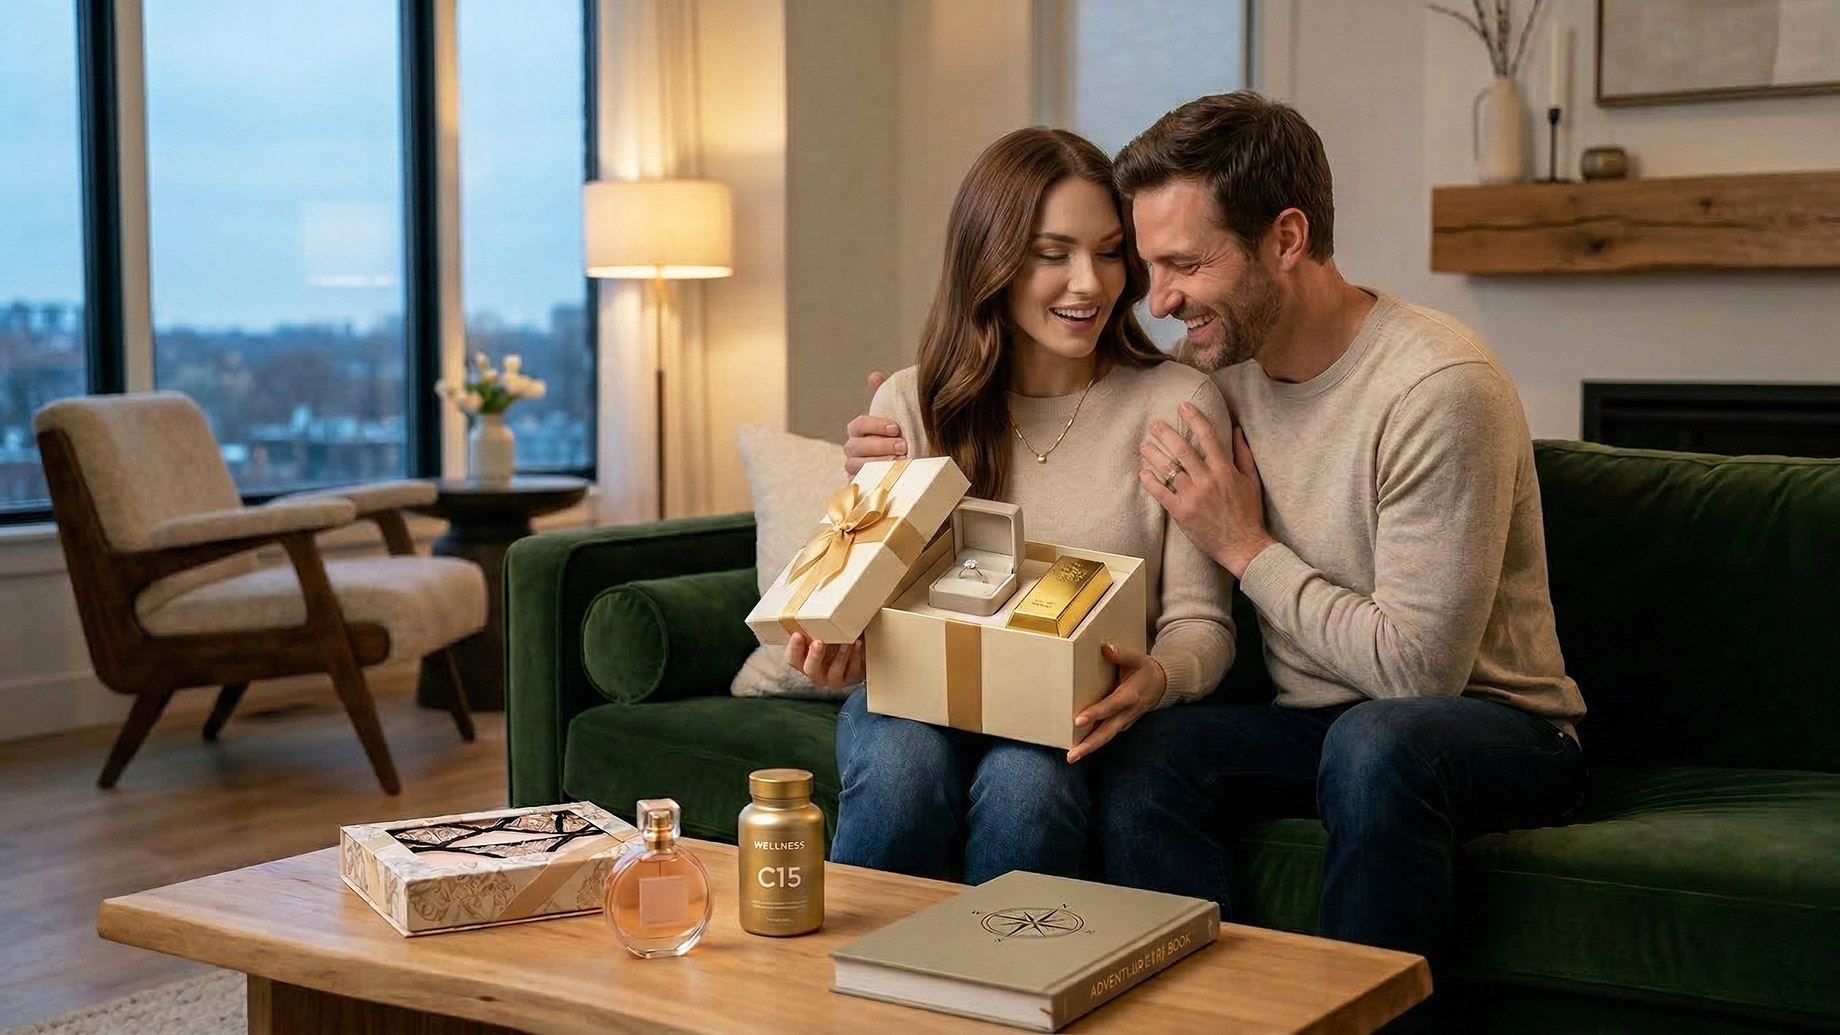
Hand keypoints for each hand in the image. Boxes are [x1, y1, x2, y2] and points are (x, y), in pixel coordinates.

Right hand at [786, 632, 865, 688]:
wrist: (854, 656)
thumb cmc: (831, 642)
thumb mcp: (819, 636)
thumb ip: (814, 627)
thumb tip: (813, 601)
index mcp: (803, 662)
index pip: (793, 658)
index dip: (794, 648)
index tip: (797, 635)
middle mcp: (817, 673)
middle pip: (811, 669)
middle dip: (815, 656)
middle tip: (818, 643)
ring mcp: (835, 678)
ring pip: (835, 672)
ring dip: (841, 656)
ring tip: (846, 642)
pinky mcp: (852, 677)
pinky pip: (854, 668)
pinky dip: (857, 655)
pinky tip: (859, 642)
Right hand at [843, 370, 906, 476]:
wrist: (906, 463)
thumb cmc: (897, 437)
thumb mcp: (892, 415)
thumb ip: (883, 395)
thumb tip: (874, 376)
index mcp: (858, 431)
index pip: (858, 425)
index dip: (876, 425)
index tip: (896, 428)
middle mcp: (852, 450)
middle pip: (856, 447)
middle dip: (880, 445)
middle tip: (903, 446)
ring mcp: (854, 469)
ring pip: (857, 466)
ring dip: (879, 463)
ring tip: (899, 462)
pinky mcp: (860, 487)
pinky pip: (862, 486)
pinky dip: (875, 482)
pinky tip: (892, 480)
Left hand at [1066, 643, 1166, 762]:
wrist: (1162, 685)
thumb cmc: (1145, 670)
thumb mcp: (1137, 658)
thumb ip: (1121, 654)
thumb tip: (1105, 648)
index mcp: (1130, 695)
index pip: (1111, 706)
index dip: (1095, 714)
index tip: (1078, 721)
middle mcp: (1127, 713)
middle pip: (1107, 732)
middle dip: (1089, 745)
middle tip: (1072, 755)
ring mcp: (1124, 721)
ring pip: (1106, 736)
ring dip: (1089, 747)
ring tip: (1072, 756)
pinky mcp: (1121, 724)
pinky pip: (1106, 734)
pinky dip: (1093, 742)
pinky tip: (1078, 746)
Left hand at [1140, 401, 1276, 577]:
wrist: (1243, 545)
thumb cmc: (1248, 513)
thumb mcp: (1251, 481)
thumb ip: (1243, 454)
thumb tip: (1237, 429)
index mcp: (1225, 470)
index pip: (1208, 436)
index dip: (1195, 418)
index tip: (1183, 405)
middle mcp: (1208, 480)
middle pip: (1183, 450)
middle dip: (1166, 433)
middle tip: (1154, 424)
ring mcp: (1193, 497)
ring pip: (1168, 470)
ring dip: (1153, 455)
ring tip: (1143, 445)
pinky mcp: (1182, 513)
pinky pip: (1161, 494)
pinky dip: (1150, 482)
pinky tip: (1142, 472)